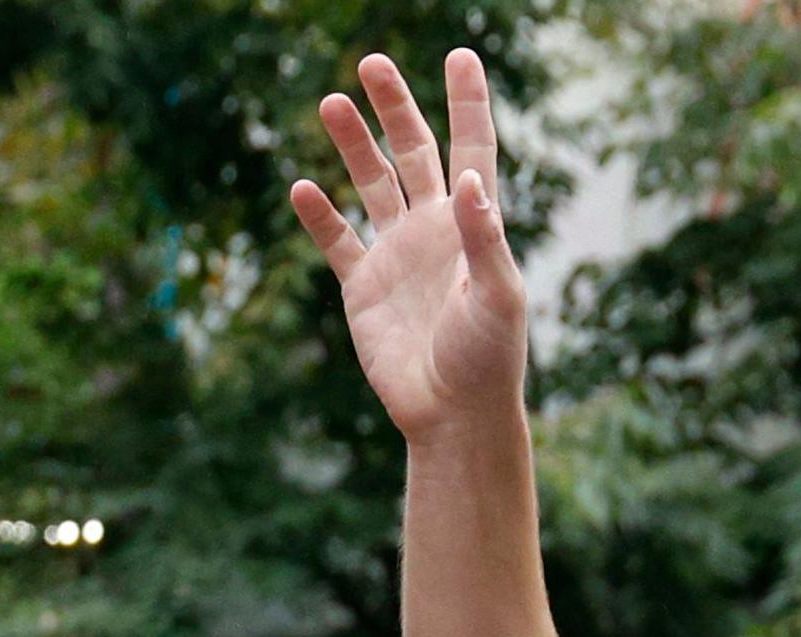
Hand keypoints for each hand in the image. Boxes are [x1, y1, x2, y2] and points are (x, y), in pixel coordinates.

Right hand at [289, 51, 531, 447]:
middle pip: (413, 152)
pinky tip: (301, 187)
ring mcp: (397, 256)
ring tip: (331, 102)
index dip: (468, 104)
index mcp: (473, 227)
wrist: (453, 415)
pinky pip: (337, 242)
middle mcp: (434, 231)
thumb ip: (485, 239)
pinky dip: (319, 216)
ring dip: (353, 145)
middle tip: (372, 63)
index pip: (473, 150)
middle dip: (395, 107)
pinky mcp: (364, 288)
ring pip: (371, 184)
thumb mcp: (499, 298)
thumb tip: (469, 180)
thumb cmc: (489, 360)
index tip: (461, 56)